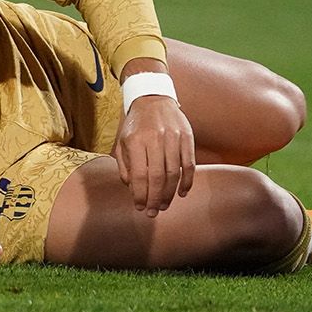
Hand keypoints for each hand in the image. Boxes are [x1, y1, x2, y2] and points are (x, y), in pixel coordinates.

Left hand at [113, 95, 195, 217]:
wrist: (153, 99)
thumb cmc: (135, 125)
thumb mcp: (122, 142)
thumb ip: (125, 165)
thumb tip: (132, 188)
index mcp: (136, 141)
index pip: (140, 175)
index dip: (140, 195)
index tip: (139, 207)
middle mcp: (155, 139)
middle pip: (158, 177)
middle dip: (154, 199)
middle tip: (152, 212)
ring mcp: (174, 138)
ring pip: (174, 173)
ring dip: (170, 193)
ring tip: (163, 205)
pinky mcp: (188, 137)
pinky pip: (190, 164)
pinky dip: (187, 181)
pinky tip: (182, 193)